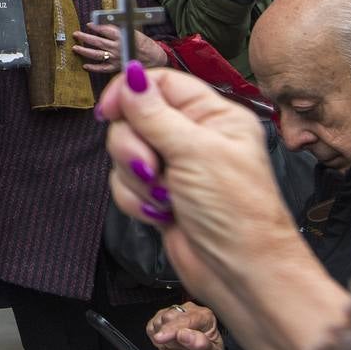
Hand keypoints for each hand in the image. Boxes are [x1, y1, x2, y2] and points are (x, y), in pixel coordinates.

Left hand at [73, 24, 168, 72]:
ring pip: (97, 55)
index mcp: (122, 36)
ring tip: (75, 48)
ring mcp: (116, 58)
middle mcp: (117, 47)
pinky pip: (103, 69)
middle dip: (84, 38)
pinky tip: (85, 66)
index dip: (96, 26)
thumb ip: (119, 28)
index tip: (88, 24)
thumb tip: (105, 21)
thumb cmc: (144, 43)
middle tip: (75, 34)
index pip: (106, 30)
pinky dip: (93, 68)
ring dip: (84, 51)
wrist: (155, 58)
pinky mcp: (116, 68)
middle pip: (97, 42)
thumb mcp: (133, 31)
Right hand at [99, 67, 349, 349]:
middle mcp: (192, 136)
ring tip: (164, 198)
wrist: (240, 275)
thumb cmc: (238, 214)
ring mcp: (174, 166)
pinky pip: (124, 182)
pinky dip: (136, 200)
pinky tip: (161, 214)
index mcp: (214, 115)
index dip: (130, 92)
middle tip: (152, 166)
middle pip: (134, 118)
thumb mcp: (196, 153)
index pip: (160, 84)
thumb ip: (155, 114)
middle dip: (133, 146)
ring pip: (124, 152)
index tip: (109, 111)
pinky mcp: (158, 194)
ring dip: (136, 178)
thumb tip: (132, 75)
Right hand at [146, 302, 224, 349]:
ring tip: (177, 347)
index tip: (161, 339)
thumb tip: (184, 334)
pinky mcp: (161, 319)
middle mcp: (190, 311)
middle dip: (170, 337)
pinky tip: (168, 343)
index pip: (185, 319)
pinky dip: (155, 337)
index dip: (172, 329)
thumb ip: (201, 345)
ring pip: (158, 321)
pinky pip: (150, 326)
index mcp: (205, 317)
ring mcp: (174, 313)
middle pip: (168, 317)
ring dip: (163, 338)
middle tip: (182, 349)